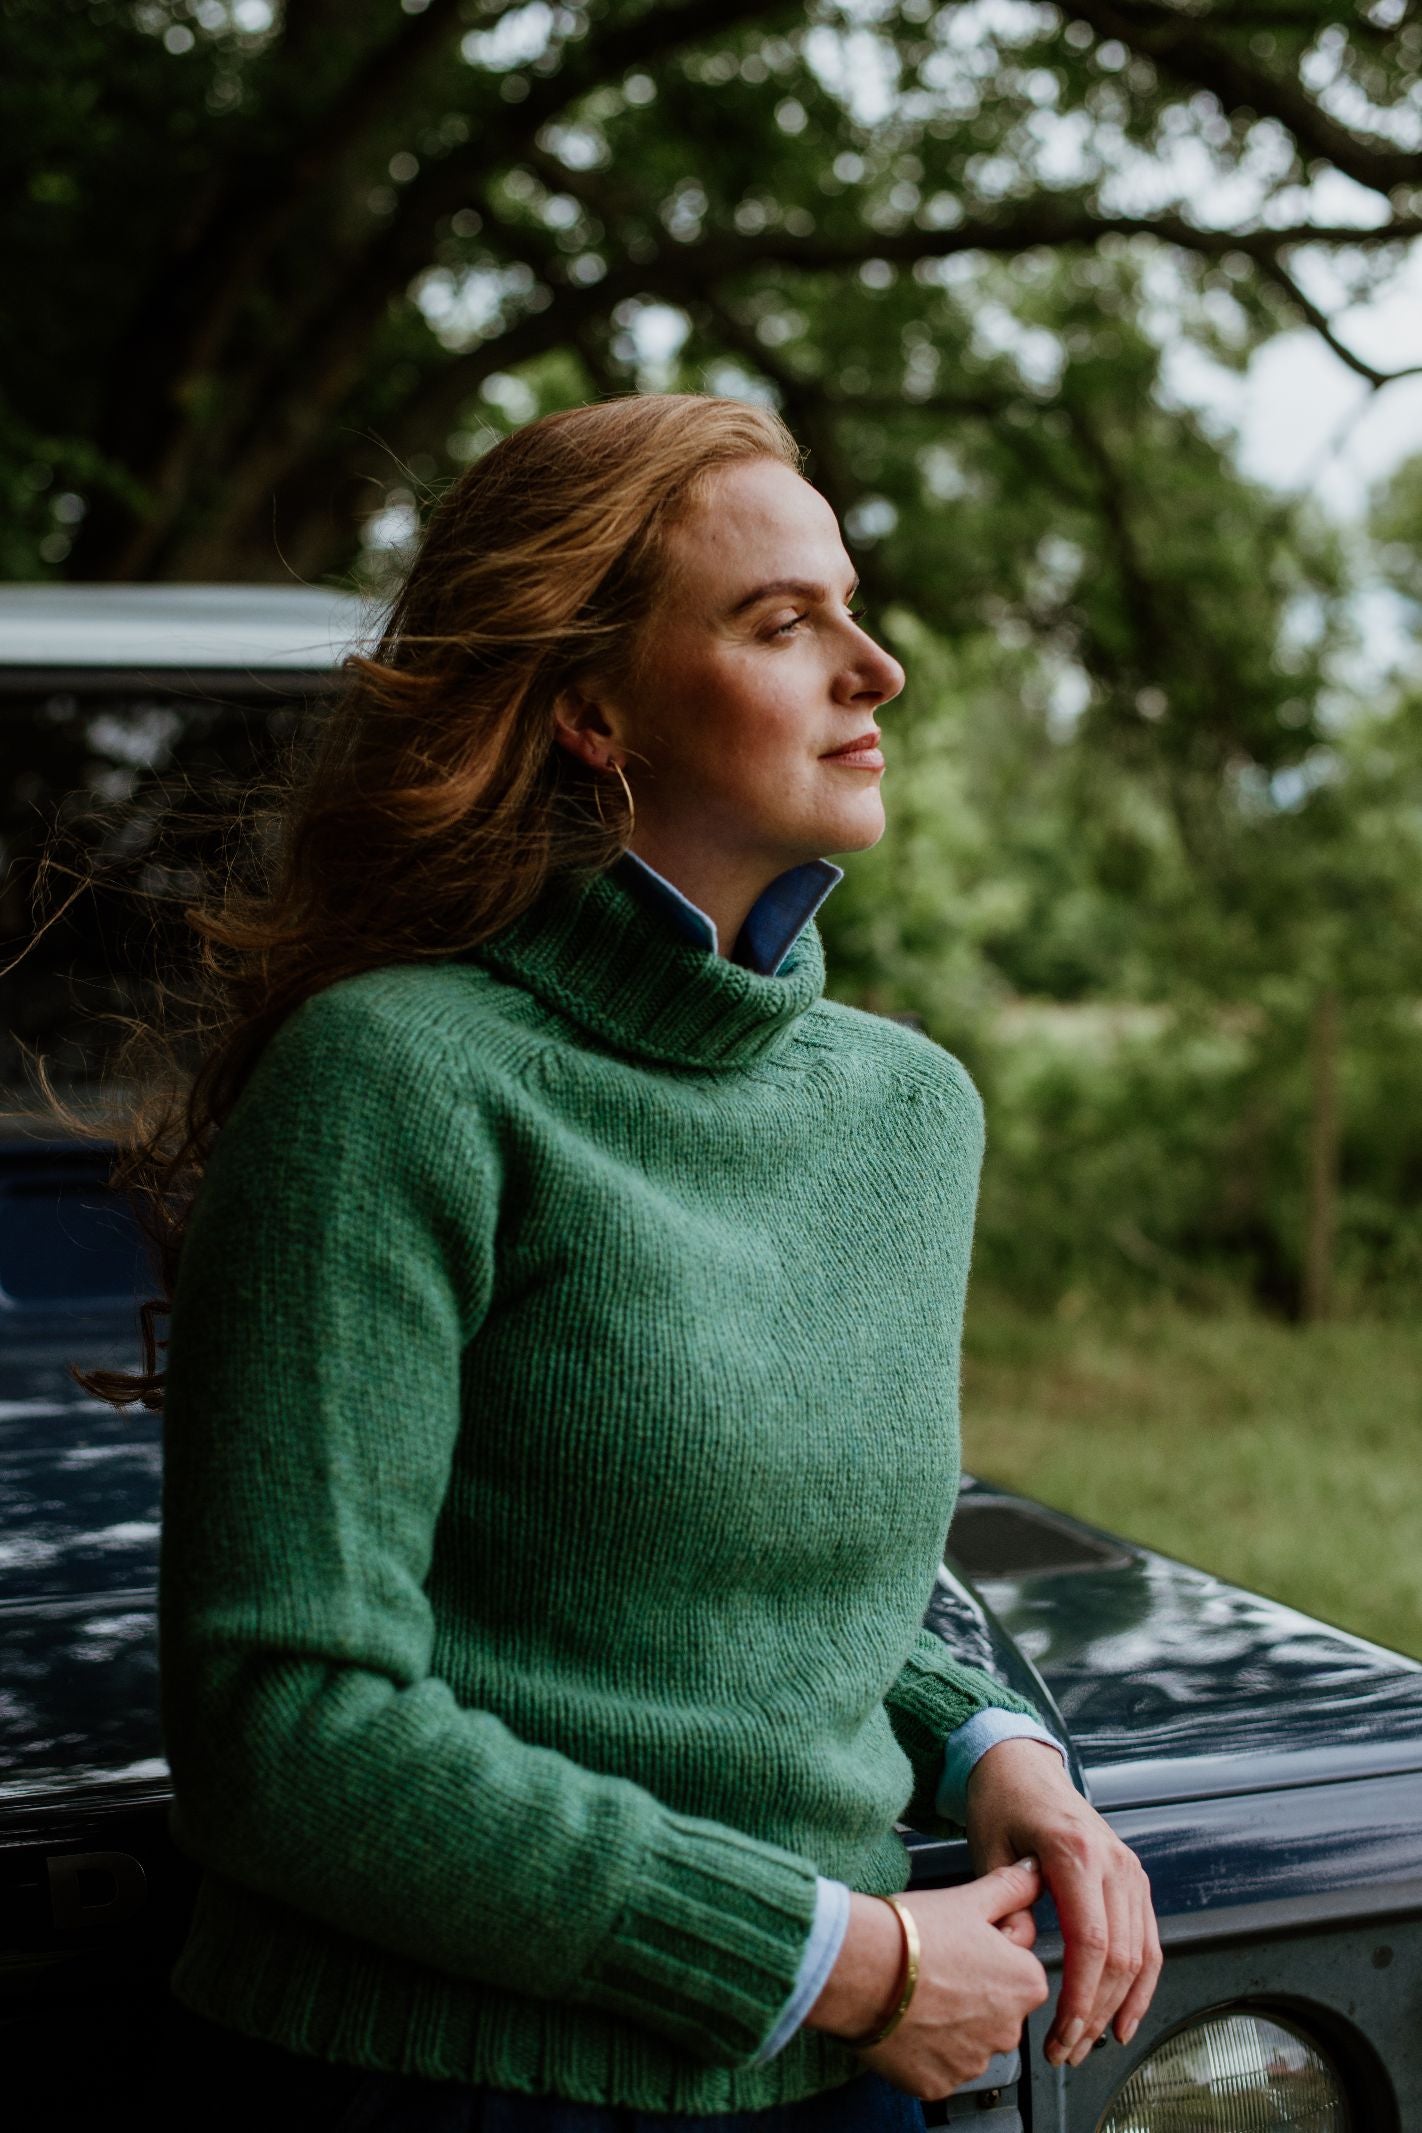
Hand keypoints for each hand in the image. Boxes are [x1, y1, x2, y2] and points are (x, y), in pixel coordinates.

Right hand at [804, 1860, 1049, 2098]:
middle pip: (996, 2008)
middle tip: (934, 1965)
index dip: (988, 1950)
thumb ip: (1011, 1887)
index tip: (959, 1941)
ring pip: (967, 2040)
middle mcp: (1009, 2031)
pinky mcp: (937, 2085)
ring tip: (916, 1992)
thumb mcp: (969, 1898)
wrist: (859, 1968)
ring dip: (950, 2023)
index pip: (1019, 1968)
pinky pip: (937, 2066)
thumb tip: (1034, 1873)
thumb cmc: (913, 1932)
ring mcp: (972, 2063)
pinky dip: (924, 2049)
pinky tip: (904, 2020)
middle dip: (973, 1992)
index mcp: (1025, 1984)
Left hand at [964, 1735, 1162, 2067]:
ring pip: (1141, 1955)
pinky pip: (1150, 1940)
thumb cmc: (1000, 1802)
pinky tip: (1124, 2018)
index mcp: (1076, 1851)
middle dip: (1095, 2013)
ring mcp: (1129, 1869)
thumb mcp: (989, 1849)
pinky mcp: (1133, 1878)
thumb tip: (1023, 1953)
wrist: (1021, 1765)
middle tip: (1065, 2051)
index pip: (1092, 1942)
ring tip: (1090, 2045)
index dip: (1081, 1997)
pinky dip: (1142, 1984)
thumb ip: (1007, 1905)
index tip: (1062, 2032)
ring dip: (1119, 2007)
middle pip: (1119, 1957)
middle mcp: (1113, 1861)